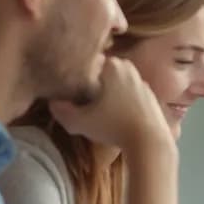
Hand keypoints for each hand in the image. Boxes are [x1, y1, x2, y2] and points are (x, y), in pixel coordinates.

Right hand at [49, 56, 170, 150]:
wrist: (150, 141)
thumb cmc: (114, 126)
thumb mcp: (81, 122)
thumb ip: (62, 111)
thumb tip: (53, 103)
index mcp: (112, 65)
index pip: (87, 62)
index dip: (76, 75)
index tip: (69, 89)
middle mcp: (128, 67)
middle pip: (101, 72)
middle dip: (91, 83)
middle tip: (80, 100)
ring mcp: (142, 81)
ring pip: (116, 83)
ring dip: (107, 93)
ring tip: (97, 110)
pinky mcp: (151, 95)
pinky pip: (129, 93)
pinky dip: (121, 101)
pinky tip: (115, 116)